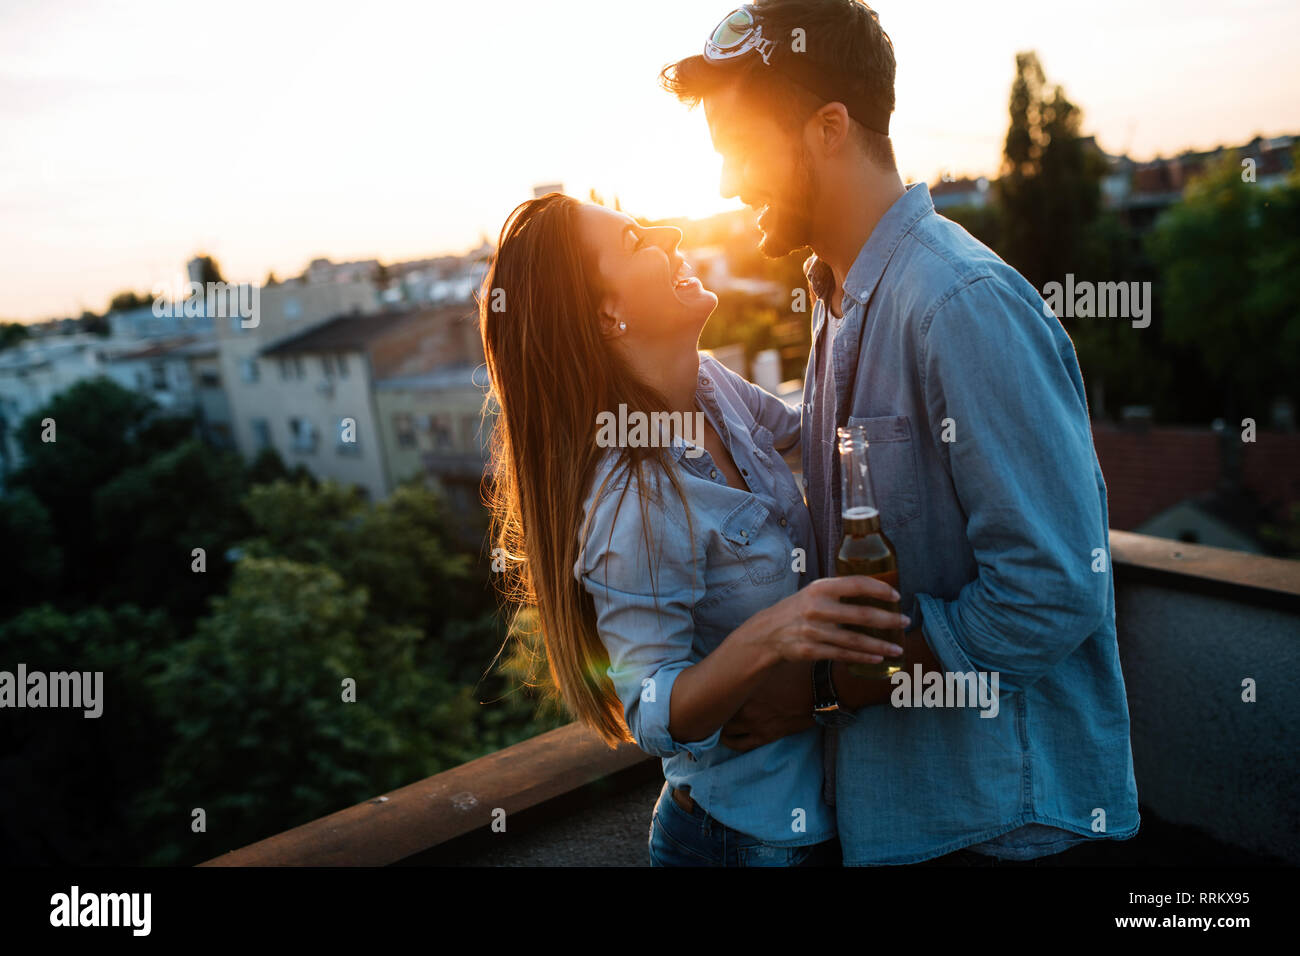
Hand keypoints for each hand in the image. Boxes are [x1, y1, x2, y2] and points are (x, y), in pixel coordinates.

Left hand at [721, 659, 814, 751]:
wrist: (821, 689)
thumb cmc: (798, 670)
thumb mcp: (772, 659)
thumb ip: (753, 662)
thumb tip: (740, 657)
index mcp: (743, 682)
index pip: (716, 691)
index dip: (713, 692)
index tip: (712, 692)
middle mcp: (744, 704)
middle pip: (718, 712)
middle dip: (717, 711)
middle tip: (718, 709)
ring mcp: (753, 722)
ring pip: (725, 732)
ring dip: (723, 728)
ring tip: (725, 723)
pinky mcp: (764, 736)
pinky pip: (739, 745)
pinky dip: (732, 742)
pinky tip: (732, 737)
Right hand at [755, 575, 908, 667]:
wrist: (767, 632)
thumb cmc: (798, 609)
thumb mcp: (814, 592)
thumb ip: (839, 591)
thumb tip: (875, 590)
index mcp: (820, 588)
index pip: (856, 584)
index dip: (880, 589)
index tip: (896, 596)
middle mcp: (817, 608)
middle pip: (862, 615)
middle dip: (889, 620)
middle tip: (905, 622)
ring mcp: (813, 631)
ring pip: (855, 640)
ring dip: (880, 645)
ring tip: (898, 648)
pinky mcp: (810, 650)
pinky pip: (843, 655)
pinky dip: (862, 657)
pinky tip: (877, 659)